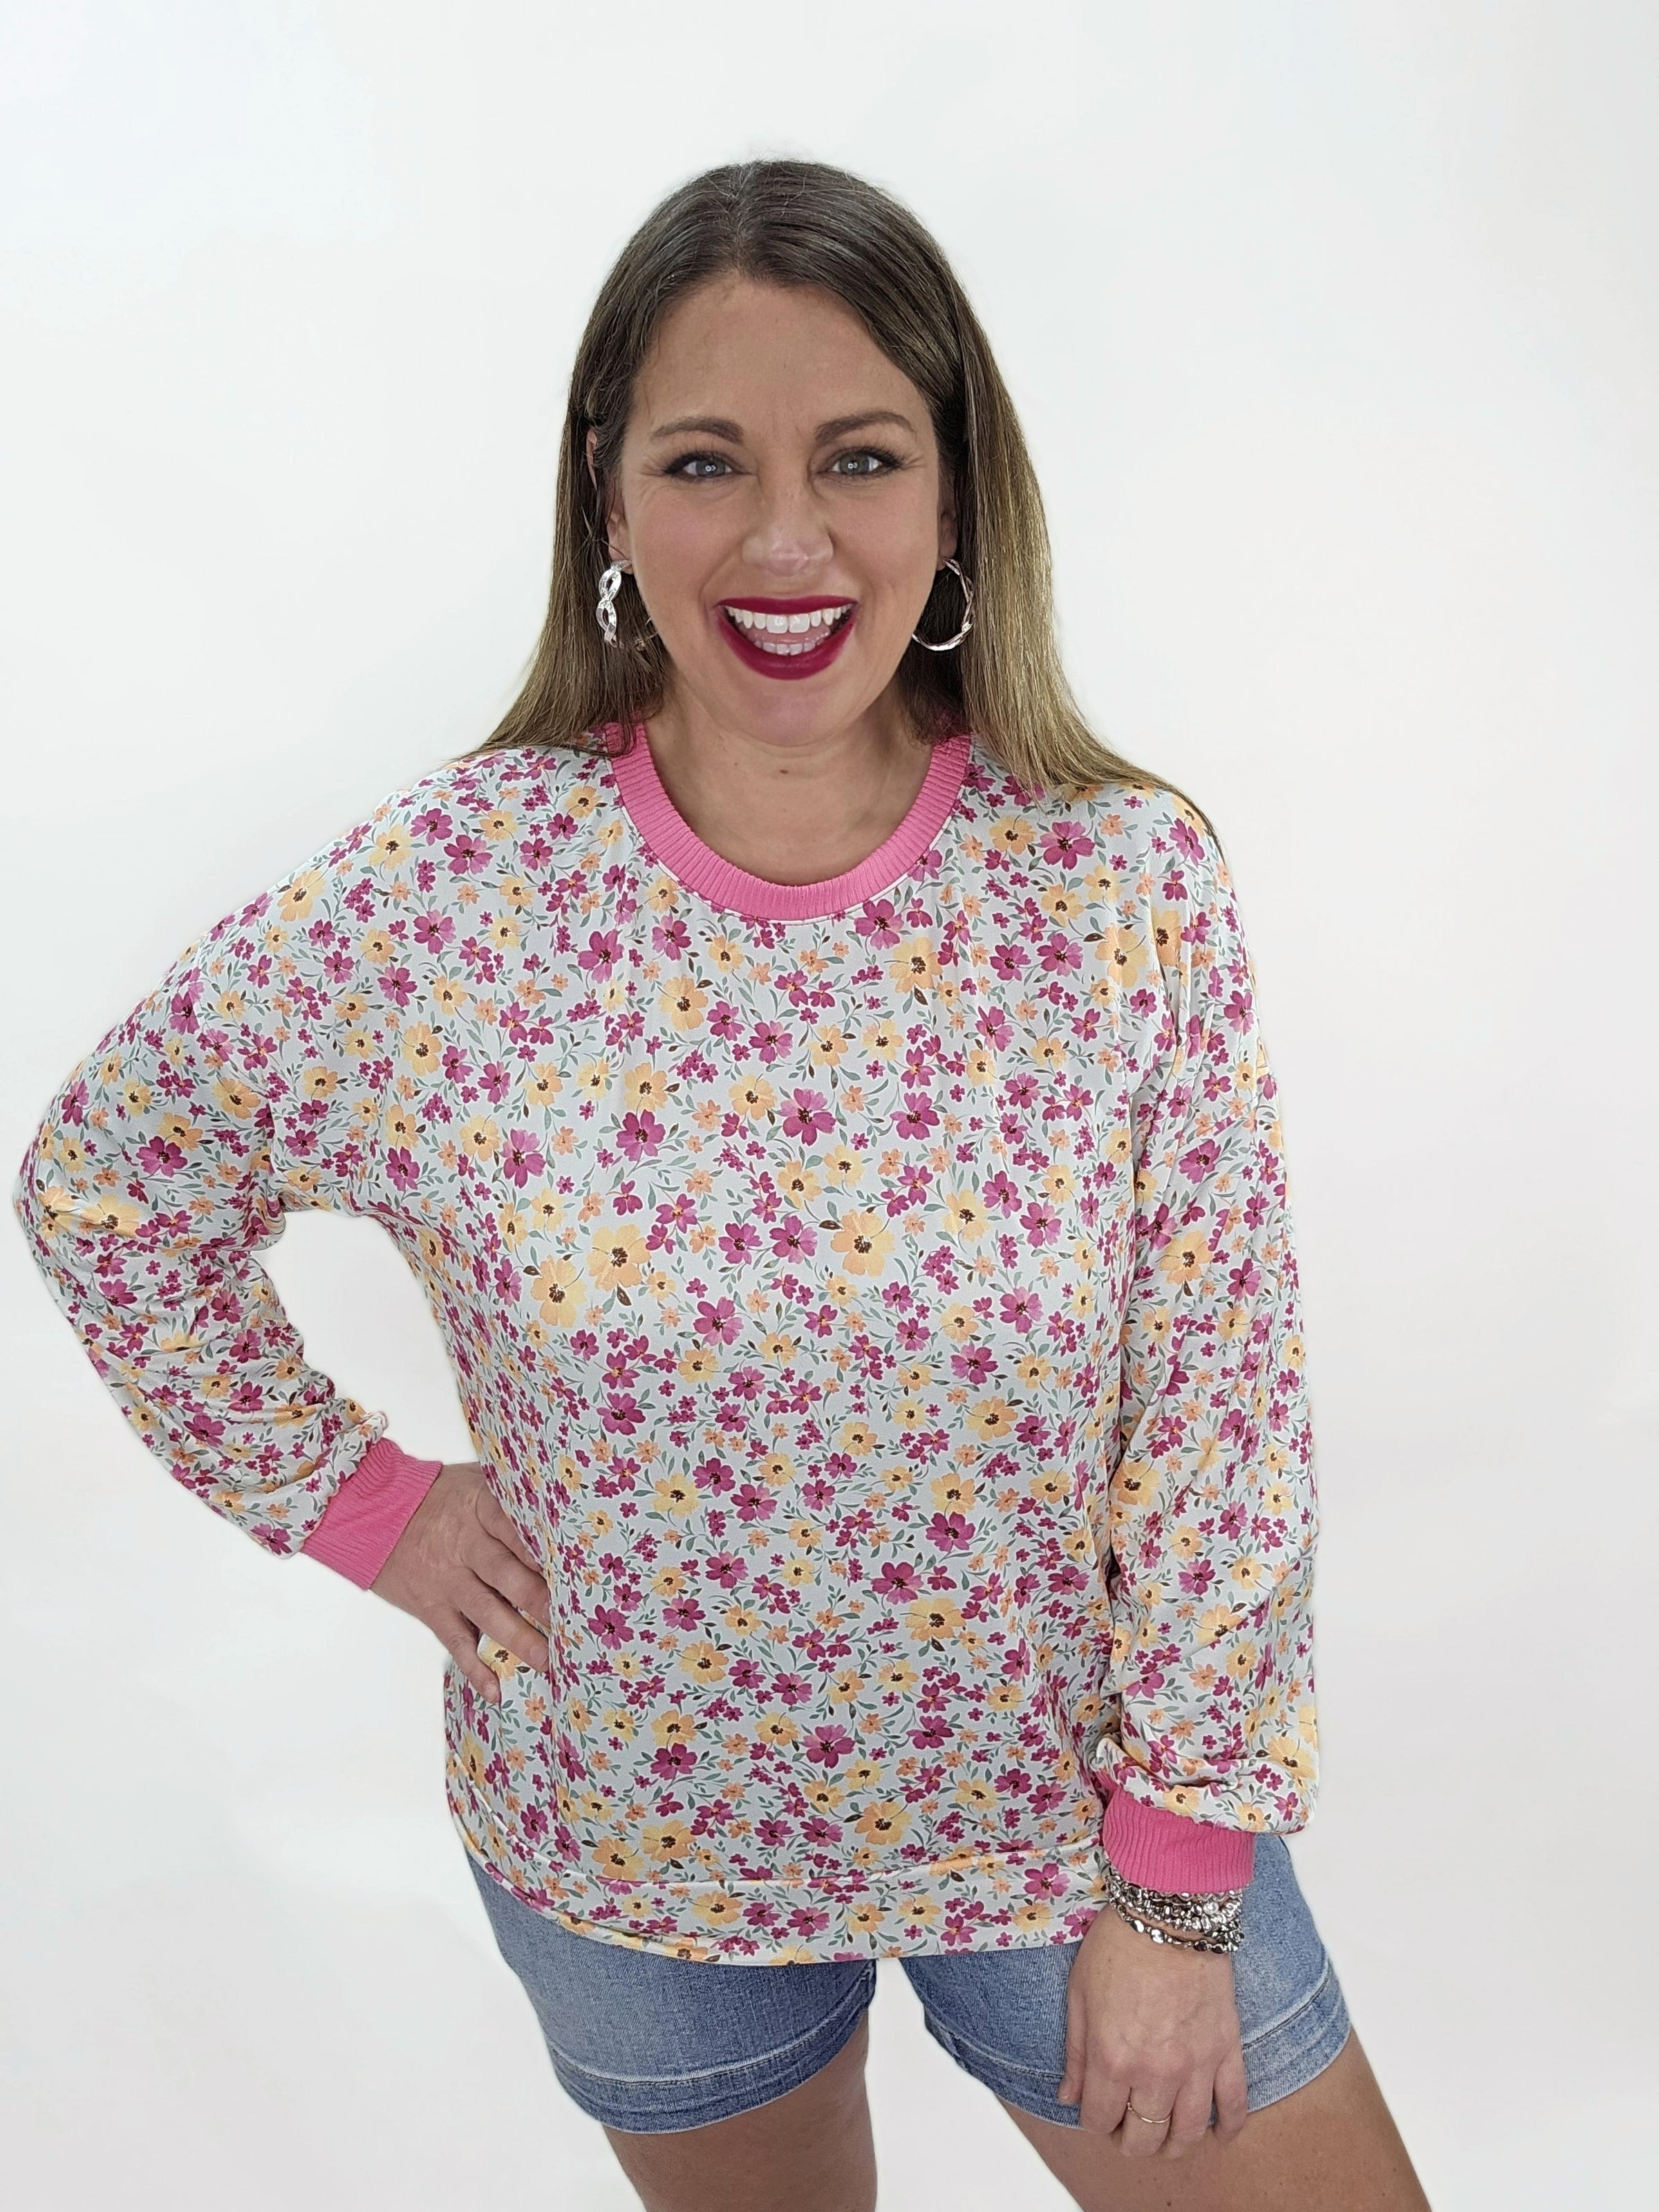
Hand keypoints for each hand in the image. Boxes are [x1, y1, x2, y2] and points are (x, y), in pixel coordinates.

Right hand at [368, 1459, 551, 1705]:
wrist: (372, 1513)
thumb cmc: (438, 1495)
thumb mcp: (473, 1479)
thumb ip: (512, 1490)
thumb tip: (563, 1496)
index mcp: (479, 1508)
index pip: (515, 1528)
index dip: (543, 1549)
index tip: (574, 1568)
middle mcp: (465, 1546)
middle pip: (507, 1574)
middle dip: (541, 1600)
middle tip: (575, 1622)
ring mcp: (448, 1580)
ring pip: (488, 1613)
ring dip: (520, 1639)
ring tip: (550, 1661)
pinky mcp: (433, 1608)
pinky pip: (456, 1641)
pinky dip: (474, 1668)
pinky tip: (495, 1690)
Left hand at [1056, 1901, 1249, 2157]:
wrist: (1169, 1911)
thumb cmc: (1118, 1945)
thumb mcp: (1078, 1994)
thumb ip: (1074, 2053)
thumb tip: (1069, 2098)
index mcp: (1112, 2058)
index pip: (1099, 2120)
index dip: (1094, 2122)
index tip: (1096, 2112)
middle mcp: (1154, 2072)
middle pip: (1144, 2137)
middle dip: (1130, 2142)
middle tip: (1127, 2130)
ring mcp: (1195, 2065)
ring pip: (1188, 2133)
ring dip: (1174, 2146)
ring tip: (1165, 2140)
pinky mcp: (1226, 2050)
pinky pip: (1235, 2105)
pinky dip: (1228, 2128)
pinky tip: (1217, 2135)